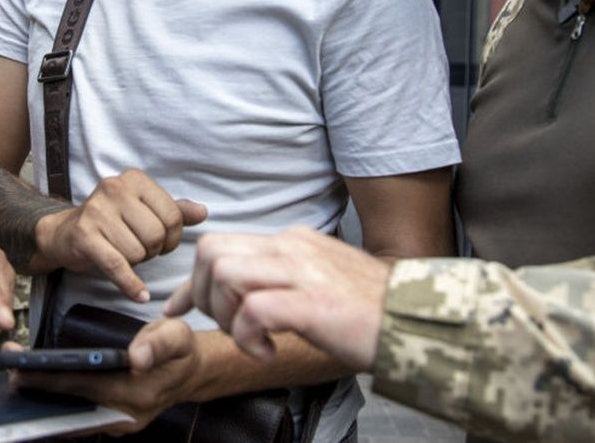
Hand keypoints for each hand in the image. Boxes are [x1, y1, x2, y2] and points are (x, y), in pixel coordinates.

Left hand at [10, 319, 199, 432]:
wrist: (192, 373)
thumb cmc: (181, 351)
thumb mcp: (178, 337)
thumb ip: (159, 344)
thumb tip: (137, 357)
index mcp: (136, 394)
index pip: (82, 387)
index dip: (50, 380)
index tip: (21, 372)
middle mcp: (123, 416)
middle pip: (71, 406)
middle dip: (38, 392)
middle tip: (9, 375)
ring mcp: (117, 423)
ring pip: (72, 416)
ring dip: (44, 401)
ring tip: (18, 382)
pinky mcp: (112, 422)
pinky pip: (80, 417)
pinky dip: (59, 404)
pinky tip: (40, 390)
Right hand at [36, 169, 206, 301]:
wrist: (64, 234)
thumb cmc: (111, 222)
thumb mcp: (143, 210)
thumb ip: (174, 211)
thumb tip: (203, 212)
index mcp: (135, 179)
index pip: (173, 215)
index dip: (173, 238)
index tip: (162, 243)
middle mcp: (115, 188)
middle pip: (156, 235)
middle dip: (153, 251)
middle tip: (141, 250)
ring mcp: (97, 211)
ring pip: (138, 252)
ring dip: (136, 262)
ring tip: (124, 254)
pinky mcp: (84, 236)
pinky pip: (118, 266)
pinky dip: (131, 285)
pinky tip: (139, 294)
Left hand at [164, 227, 392, 370]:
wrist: (418, 321)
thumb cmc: (370, 311)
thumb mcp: (317, 282)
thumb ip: (279, 279)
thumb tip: (242, 294)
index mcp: (292, 241)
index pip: (220, 244)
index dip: (189, 280)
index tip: (176, 305)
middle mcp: (292, 247)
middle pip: (212, 251)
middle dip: (201, 295)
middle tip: (225, 326)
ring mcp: (301, 272)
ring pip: (224, 273)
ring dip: (223, 314)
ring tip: (250, 338)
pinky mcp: (312, 303)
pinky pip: (252, 310)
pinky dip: (247, 336)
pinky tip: (267, 351)